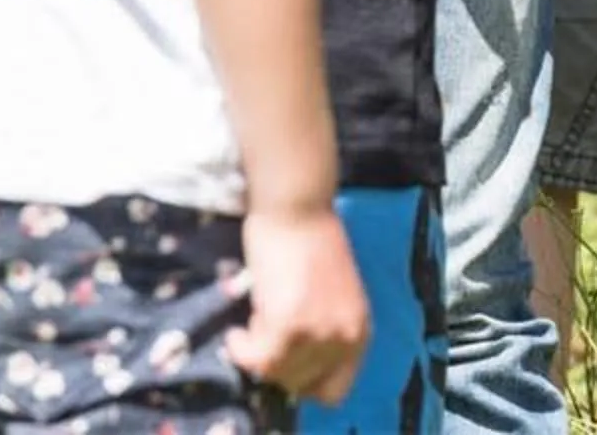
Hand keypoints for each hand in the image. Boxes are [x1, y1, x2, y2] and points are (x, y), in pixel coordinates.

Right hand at [227, 204, 370, 406]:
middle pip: (300, 384)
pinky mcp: (288, 324)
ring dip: (258, 353)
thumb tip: (296, 363)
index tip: (285, 363)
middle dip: (278, 364)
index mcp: (360, 330)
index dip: (304, 381)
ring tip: (254, 322)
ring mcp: (318, 333)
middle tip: (265, 332)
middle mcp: (345, 337)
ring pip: (276, 373)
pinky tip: (236, 332)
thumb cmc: (312, 241)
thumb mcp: (333, 297)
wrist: (298, 206)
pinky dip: (240, 349)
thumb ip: (324, 330)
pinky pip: (256, 358)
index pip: (334, 390)